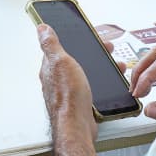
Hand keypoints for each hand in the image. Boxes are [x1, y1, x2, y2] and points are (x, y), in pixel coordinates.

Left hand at [36, 23, 97, 139]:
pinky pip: (90, 86)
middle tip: (106, 49)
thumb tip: (41, 29)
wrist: (77, 126)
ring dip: (99, 66)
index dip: (74, 40)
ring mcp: (68, 90)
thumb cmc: (68, 96)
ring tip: (113, 64)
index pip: (59, 48)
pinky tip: (107, 81)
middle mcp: (57, 79)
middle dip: (91, 53)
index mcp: (51, 67)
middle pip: (75, 59)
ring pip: (84, 72)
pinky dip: (100, 81)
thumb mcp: (60, 62)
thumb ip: (50, 44)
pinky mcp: (79, 101)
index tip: (87, 36)